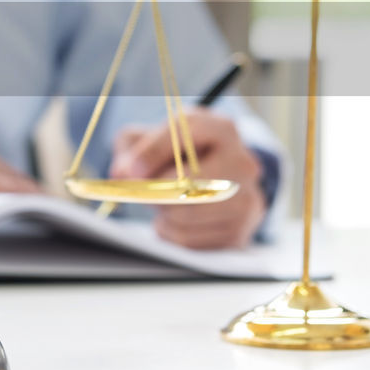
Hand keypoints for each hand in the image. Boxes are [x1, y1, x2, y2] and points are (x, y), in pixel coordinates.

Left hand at [109, 108, 264, 249]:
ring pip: (184, 215)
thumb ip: (131, 149)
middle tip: (142, 193)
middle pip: (186, 182)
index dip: (152, 152)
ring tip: (161, 204)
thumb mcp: (152, 138)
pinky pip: (189, 240)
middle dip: (154, 191)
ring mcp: (247, 199)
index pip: (184, 134)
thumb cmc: (178, 156)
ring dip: (161, 214)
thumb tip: (123, 173)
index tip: (130, 171)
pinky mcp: (239, 232)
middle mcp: (242, 162)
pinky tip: (174, 220)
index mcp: (220, 129)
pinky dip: (171, 233)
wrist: (220, 179)